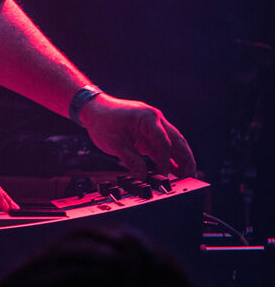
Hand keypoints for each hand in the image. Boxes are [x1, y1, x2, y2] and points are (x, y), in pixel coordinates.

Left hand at [79, 93, 195, 179]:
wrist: (94, 109)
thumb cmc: (102, 120)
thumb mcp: (114, 143)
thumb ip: (131, 160)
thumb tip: (142, 177)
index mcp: (148, 118)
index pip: (163, 142)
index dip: (166, 161)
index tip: (164, 175)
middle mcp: (155, 120)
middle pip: (177, 141)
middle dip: (186, 159)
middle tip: (192, 177)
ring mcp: (154, 126)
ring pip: (173, 144)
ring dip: (180, 160)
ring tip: (187, 177)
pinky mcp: (149, 134)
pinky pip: (162, 147)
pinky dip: (168, 159)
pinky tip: (174, 172)